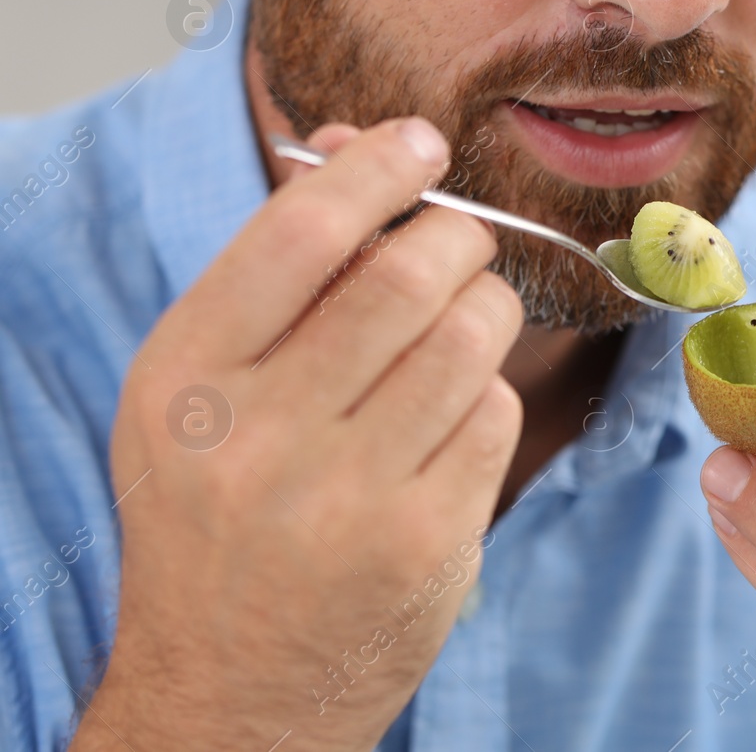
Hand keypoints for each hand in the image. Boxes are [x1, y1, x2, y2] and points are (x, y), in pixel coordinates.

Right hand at [74, 120, 524, 751]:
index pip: (301, 231)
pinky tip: (453, 414)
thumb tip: (355, 143)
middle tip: (460, 242)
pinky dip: (489, 394)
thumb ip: (277, 269)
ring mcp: (346, 496)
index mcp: (186, 377)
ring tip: (466, 320)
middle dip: (457, 236)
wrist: (228, 687)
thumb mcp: (207, 390)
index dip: (379, 167)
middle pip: (409, 275)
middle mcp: (258, 436)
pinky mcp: (425, 543)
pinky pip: (495, 415)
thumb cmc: (220, 512)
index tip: (420, 142)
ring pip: (471, 337)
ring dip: (489, 307)